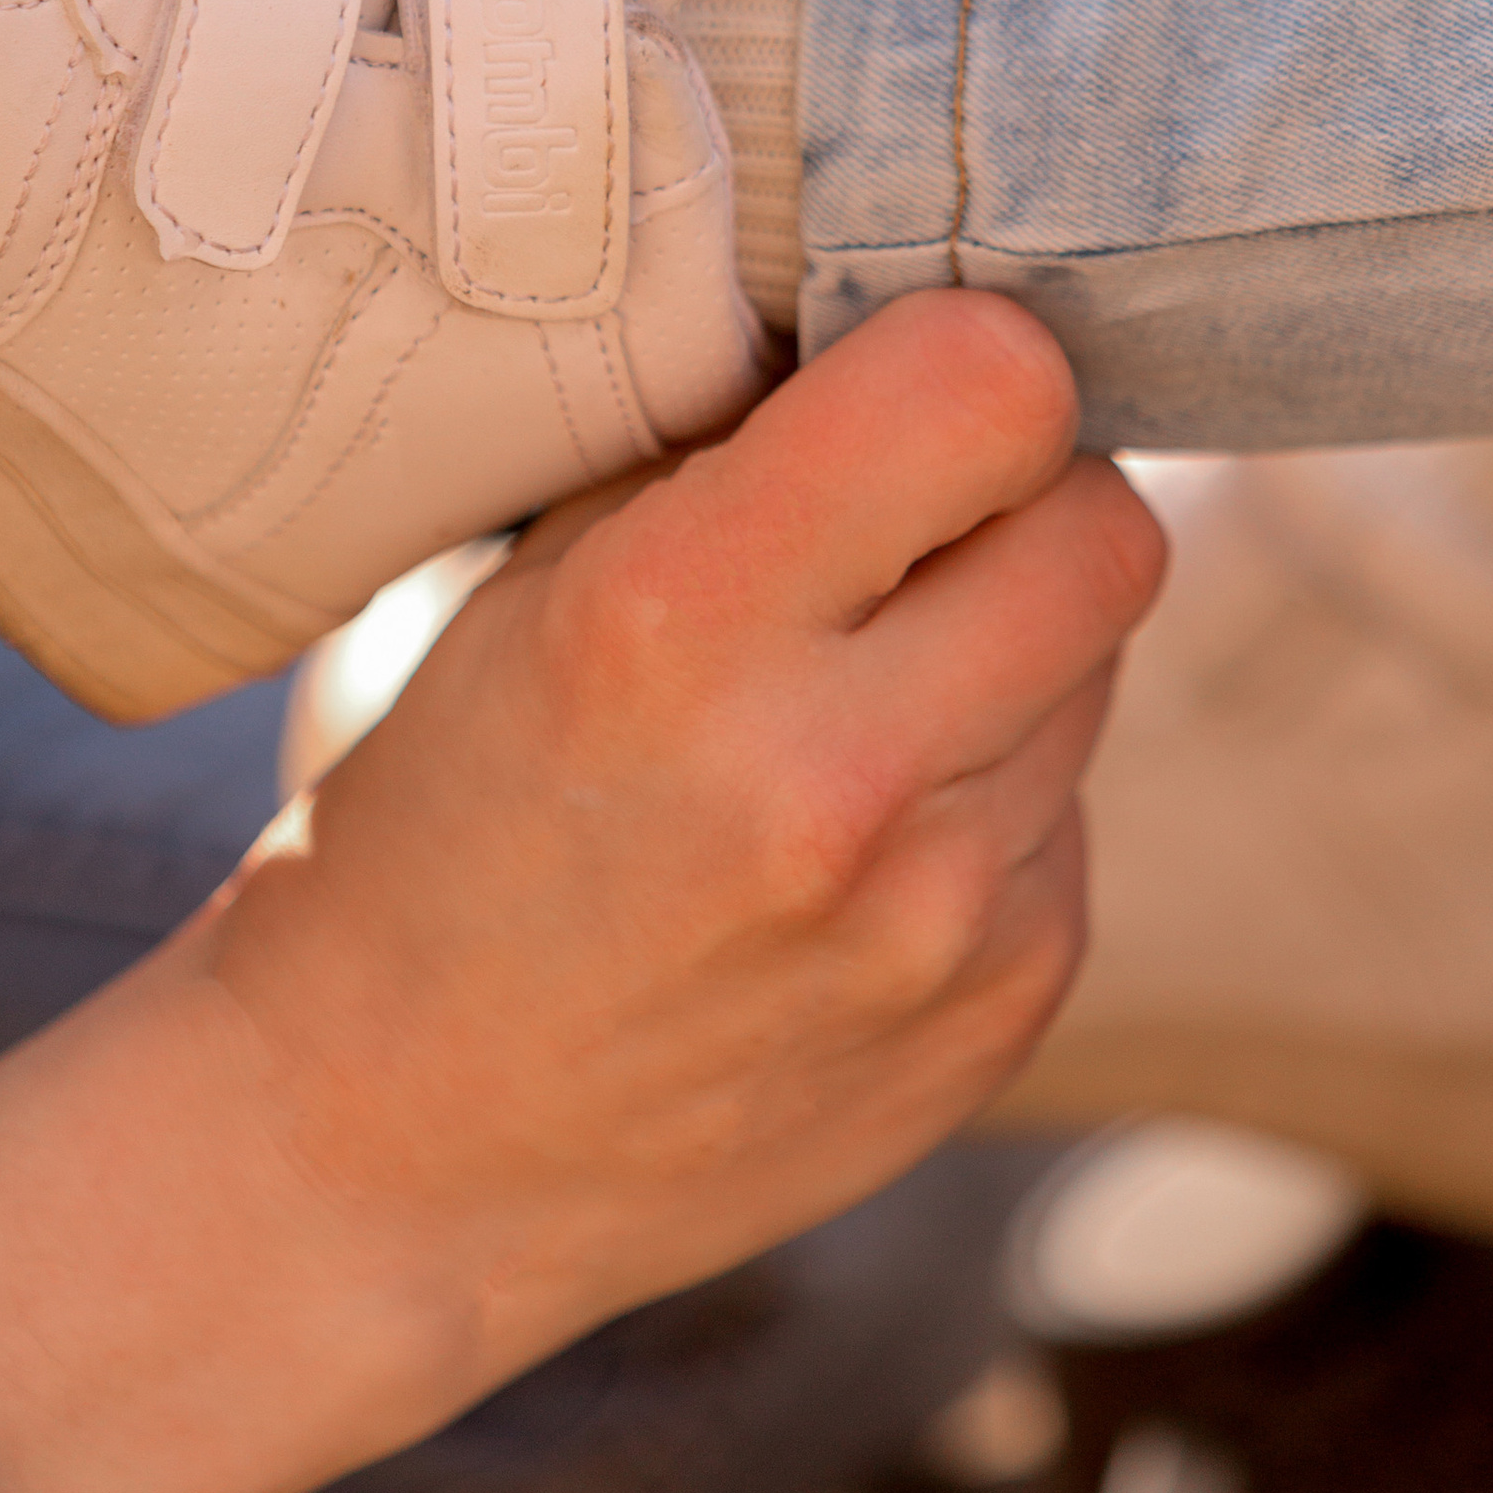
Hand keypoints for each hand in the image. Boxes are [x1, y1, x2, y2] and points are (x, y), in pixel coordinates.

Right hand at [0, 293, 1160, 1492]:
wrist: (383, 1158)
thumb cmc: (437, 833)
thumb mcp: (524, 590)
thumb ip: (729, 457)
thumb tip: (912, 333)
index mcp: (680, 626)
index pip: (994, 387)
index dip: (970, 359)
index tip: (909, 383)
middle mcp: (834, 779)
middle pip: (1109, 526)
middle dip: (1027, 498)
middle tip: (916, 526)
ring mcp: (939, 921)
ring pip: (1100, 667)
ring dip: (1007, 650)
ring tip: (850, 700)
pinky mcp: (1003, 1012)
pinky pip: (1071, 817)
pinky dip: (988, 799)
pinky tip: (851, 846)